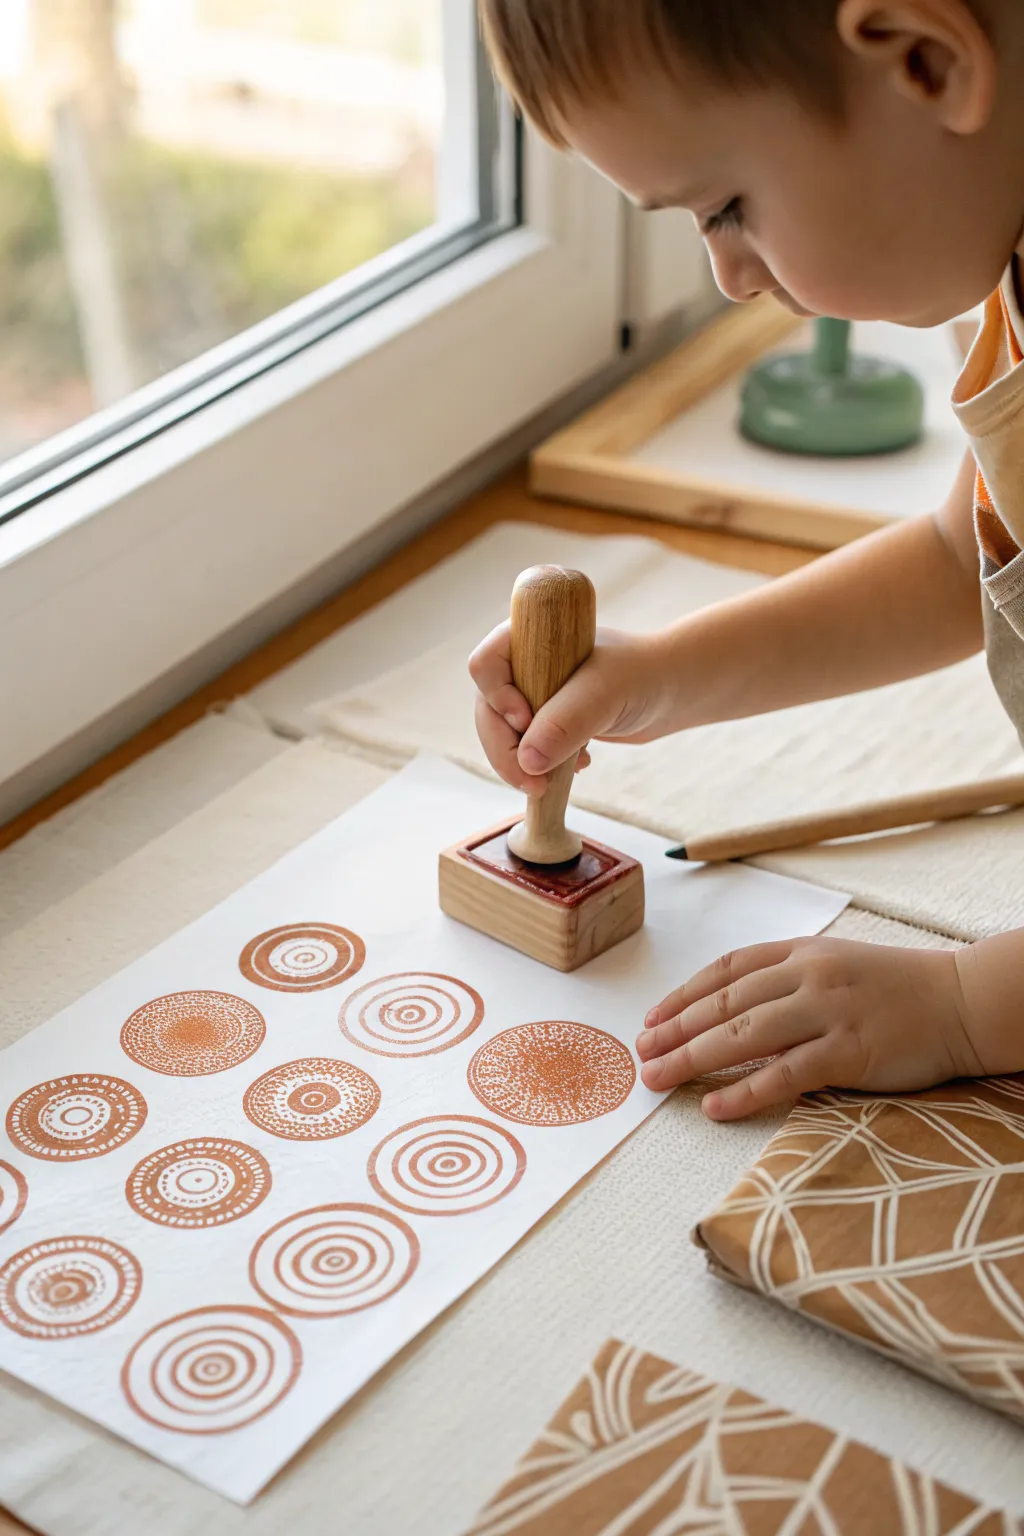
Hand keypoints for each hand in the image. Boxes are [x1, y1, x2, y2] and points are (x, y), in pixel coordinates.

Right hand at [469, 624, 668, 795]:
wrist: (676, 690)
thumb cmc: (645, 674)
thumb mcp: (605, 693)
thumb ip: (566, 721)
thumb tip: (527, 760)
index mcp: (531, 637)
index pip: (486, 666)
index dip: (498, 699)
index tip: (526, 722)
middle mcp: (526, 663)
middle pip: (488, 708)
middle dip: (506, 749)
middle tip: (533, 783)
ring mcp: (535, 691)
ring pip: (503, 732)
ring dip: (522, 762)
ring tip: (551, 782)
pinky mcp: (549, 717)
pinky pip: (527, 746)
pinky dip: (542, 764)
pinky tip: (578, 766)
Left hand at [637, 937, 981, 1120]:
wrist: (964, 1001)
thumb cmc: (899, 988)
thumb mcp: (837, 966)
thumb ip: (789, 982)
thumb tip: (735, 1009)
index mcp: (801, 952)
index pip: (727, 969)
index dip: (685, 994)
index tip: (652, 1017)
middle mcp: (808, 975)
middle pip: (725, 1002)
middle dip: (675, 1029)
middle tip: (640, 1052)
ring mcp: (828, 1011)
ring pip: (744, 1034)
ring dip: (693, 1058)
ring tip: (659, 1078)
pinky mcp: (850, 1050)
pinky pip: (785, 1074)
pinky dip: (745, 1092)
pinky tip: (714, 1107)